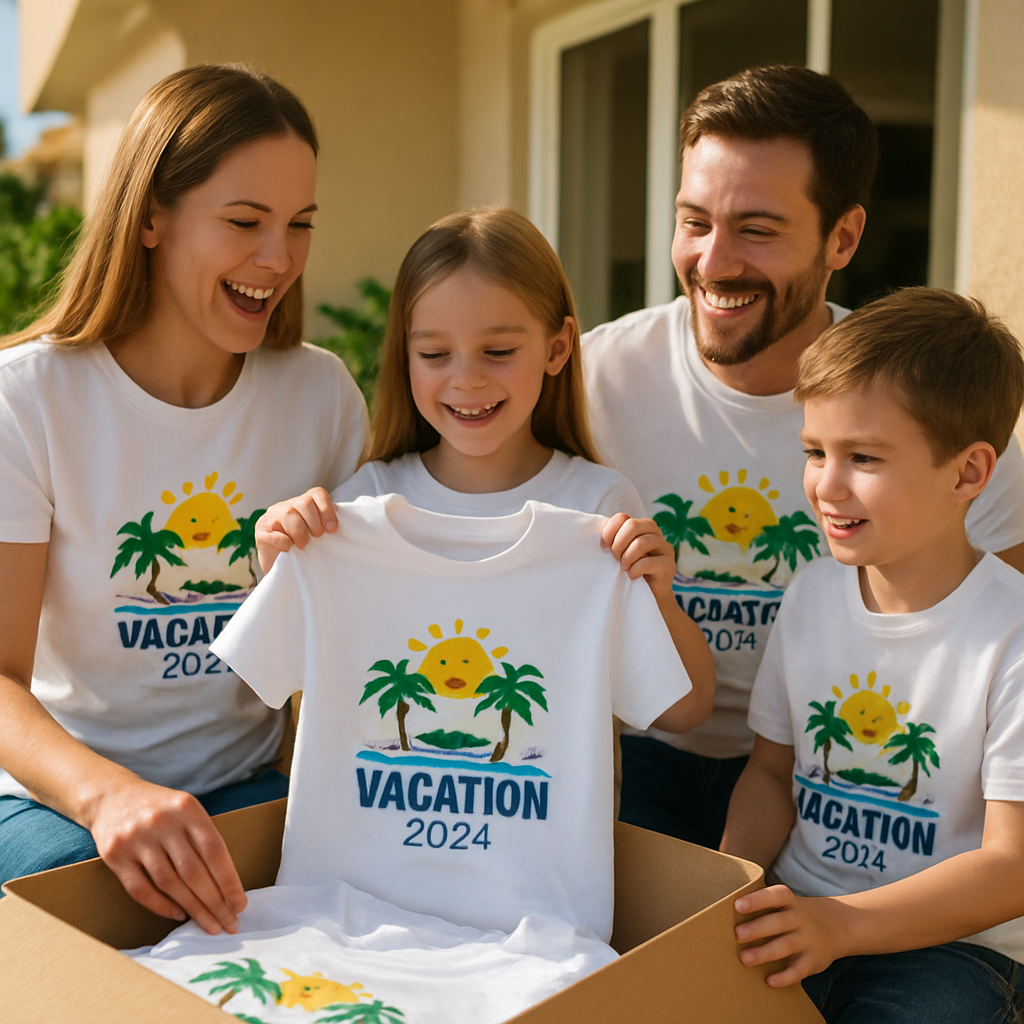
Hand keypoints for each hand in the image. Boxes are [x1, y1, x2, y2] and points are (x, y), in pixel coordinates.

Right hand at [88, 776, 246, 934]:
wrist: (110, 795)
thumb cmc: (160, 807)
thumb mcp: (186, 808)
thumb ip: (203, 837)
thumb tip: (227, 882)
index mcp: (187, 808)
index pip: (214, 850)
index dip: (229, 881)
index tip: (240, 905)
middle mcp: (162, 822)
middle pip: (193, 871)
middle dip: (215, 902)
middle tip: (229, 924)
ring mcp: (136, 838)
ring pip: (169, 883)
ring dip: (192, 908)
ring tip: (209, 924)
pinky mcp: (114, 855)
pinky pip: (141, 889)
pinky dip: (161, 906)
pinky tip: (178, 914)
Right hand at [255, 487, 336, 573]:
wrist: (283, 571)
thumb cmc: (303, 552)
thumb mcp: (317, 536)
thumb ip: (326, 526)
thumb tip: (339, 527)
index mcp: (301, 504)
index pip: (317, 494)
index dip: (327, 509)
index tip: (333, 529)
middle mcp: (285, 506)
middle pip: (304, 502)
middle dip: (314, 522)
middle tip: (317, 537)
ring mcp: (270, 518)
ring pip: (289, 514)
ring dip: (300, 533)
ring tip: (303, 546)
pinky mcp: (260, 533)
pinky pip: (274, 534)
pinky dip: (284, 543)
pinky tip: (288, 550)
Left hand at [601, 513, 676, 600]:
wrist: (649, 594)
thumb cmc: (631, 570)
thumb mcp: (620, 551)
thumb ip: (613, 538)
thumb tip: (597, 529)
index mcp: (642, 525)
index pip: (623, 517)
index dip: (609, 531)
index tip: (604, 547)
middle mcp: (655, 532)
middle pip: (632, 525)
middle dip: (618, 543)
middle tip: (615, 558)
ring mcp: (664, 547)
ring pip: (641, 543)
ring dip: (627, 557)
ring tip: (624, 568)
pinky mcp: (668, 564)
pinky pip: (647, 562)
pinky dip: (635, 570)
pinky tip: (632, 576)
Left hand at [733, 885, 842, 985]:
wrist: (835, 926)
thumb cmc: (793, 914)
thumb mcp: (783, 904)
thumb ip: (761, 907)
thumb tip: (722, 914)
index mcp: (788, 902)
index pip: (775, 896)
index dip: (757, 900)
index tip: (737, 905)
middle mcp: (799, 919)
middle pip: (779, 922)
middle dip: (757, 928)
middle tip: (736, 934)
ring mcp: (807, 940)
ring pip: (786, 945)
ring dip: (765, 953)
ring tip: (744, 959)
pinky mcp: (813, 960)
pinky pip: (799, 969)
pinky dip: (785, 976)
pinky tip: (769, 981)